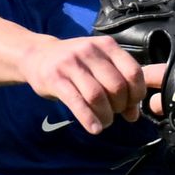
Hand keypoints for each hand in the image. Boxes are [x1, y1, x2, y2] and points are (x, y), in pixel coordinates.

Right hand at [20, 36, 146, 133]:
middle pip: (117, 86)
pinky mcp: (55, 78)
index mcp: (107, 45)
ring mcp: (71, 63)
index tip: (130, 105)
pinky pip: (77, 102)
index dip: (136, 94)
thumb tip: (133, 115)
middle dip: (120, 106)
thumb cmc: (75, 64)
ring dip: (105, 116)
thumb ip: (119, 85)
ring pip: (97, 96)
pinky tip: (94, 128)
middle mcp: (90, 51)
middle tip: (114, 113)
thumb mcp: (99, 66)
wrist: (38, 55)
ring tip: (104, 122)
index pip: (133, 72)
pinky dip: (88, 119)